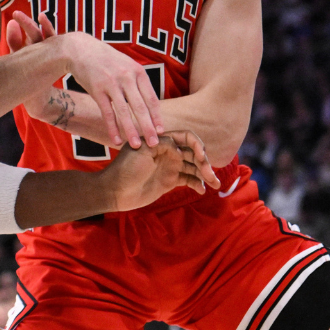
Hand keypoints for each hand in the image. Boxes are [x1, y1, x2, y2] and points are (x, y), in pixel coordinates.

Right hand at [7, 11, 163, 149]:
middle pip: (140, 107)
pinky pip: (107, 112)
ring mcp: (111, 83)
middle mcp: (127, 77)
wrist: (80, 49)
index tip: (161, 131)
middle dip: (148, 127)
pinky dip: (112, 127)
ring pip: (124, 111)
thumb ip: (137, 81)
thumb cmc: (105, 59)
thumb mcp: (126, 64)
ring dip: (131, 130)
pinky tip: (116, 139)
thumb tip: (148, 103)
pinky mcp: (96, 89)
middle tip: (154, 144)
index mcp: (138, 72)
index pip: (151, 98)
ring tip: (136, 145)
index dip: (156, 116)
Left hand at [103, 130, 219, 210]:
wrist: (114, 191)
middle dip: (204, 162)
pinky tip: (202, 190)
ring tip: (216, 184)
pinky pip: (189, 180)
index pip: (186, 137)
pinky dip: (197, 184)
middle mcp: (168, 152)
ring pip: (194, 168)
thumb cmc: (125, 169)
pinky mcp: (170, 181)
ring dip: (206, 174)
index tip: (201, 156)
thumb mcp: (141, 152)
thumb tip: (181, 149)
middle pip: (194, 153)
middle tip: (210, 174)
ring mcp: (170, 167)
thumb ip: (162, 145)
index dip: (197, 144)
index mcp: (161, 141)